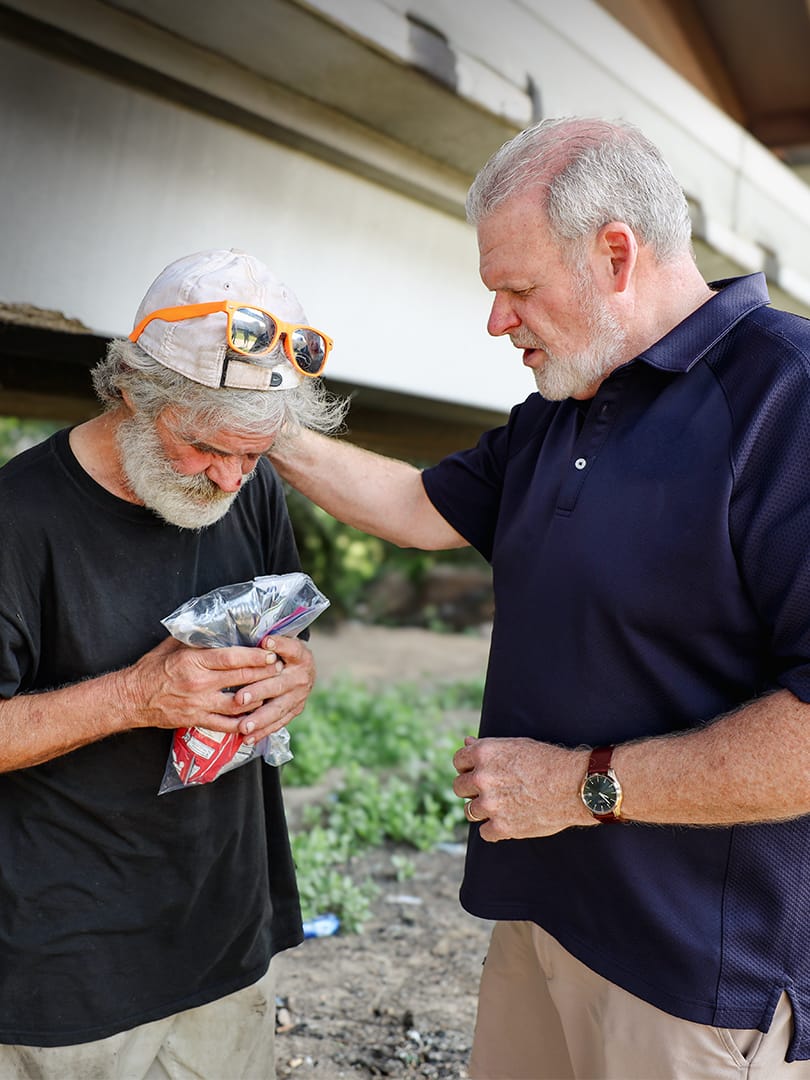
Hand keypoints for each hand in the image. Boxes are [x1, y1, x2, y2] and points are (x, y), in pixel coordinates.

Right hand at [125, 635, 314, 742]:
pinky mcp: (197, 720)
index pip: (232, 658)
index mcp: (193, 661)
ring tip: (273, 691)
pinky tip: (257, 717)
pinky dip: (244, 723)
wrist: (132, 698)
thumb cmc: (153, 668)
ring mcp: (199, 704)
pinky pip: (226, 725)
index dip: (255, 657)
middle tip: (280, 669)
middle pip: (240, 679)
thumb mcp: (172, 645)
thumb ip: (196, 636)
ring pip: (238, 704)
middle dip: (264, 674)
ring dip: (259, 698)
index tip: (271, 653)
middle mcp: (198, 683)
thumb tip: (217, 620)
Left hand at [234, 635, 315, 742]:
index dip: (279, 645)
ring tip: (243, 726)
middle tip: (240, 698)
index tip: (265, 641)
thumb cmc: (281, 653)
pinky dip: (263, 731)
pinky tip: (248, 738)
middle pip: (279, 684)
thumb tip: (254, 637)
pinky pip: (278, 723)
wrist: (302, 669)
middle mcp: (302, 676)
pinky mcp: (295, 710)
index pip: (290, 648)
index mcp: (299, 654)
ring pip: (278, 708)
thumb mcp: (279, 642)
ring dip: (259, 718)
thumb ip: (267, 642)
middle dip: (259, 692)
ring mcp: (299, 696)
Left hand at [452, 736, 595, 840]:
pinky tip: (508, 821)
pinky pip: (485, 832)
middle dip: (472, 789)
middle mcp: (482, 778)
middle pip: (459, 787)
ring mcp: (490, 804)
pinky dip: (495, 830)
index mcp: (483, 753)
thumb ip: (487, 746)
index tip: (479, 772)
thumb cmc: (549, 761)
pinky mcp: (501, 827)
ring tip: (502, 806)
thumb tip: (467, 741)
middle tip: (491, 791)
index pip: (459, 761)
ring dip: (482, 810)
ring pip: (469, 811)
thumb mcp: (517, 745)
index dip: (468, 767)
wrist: (574, 785)